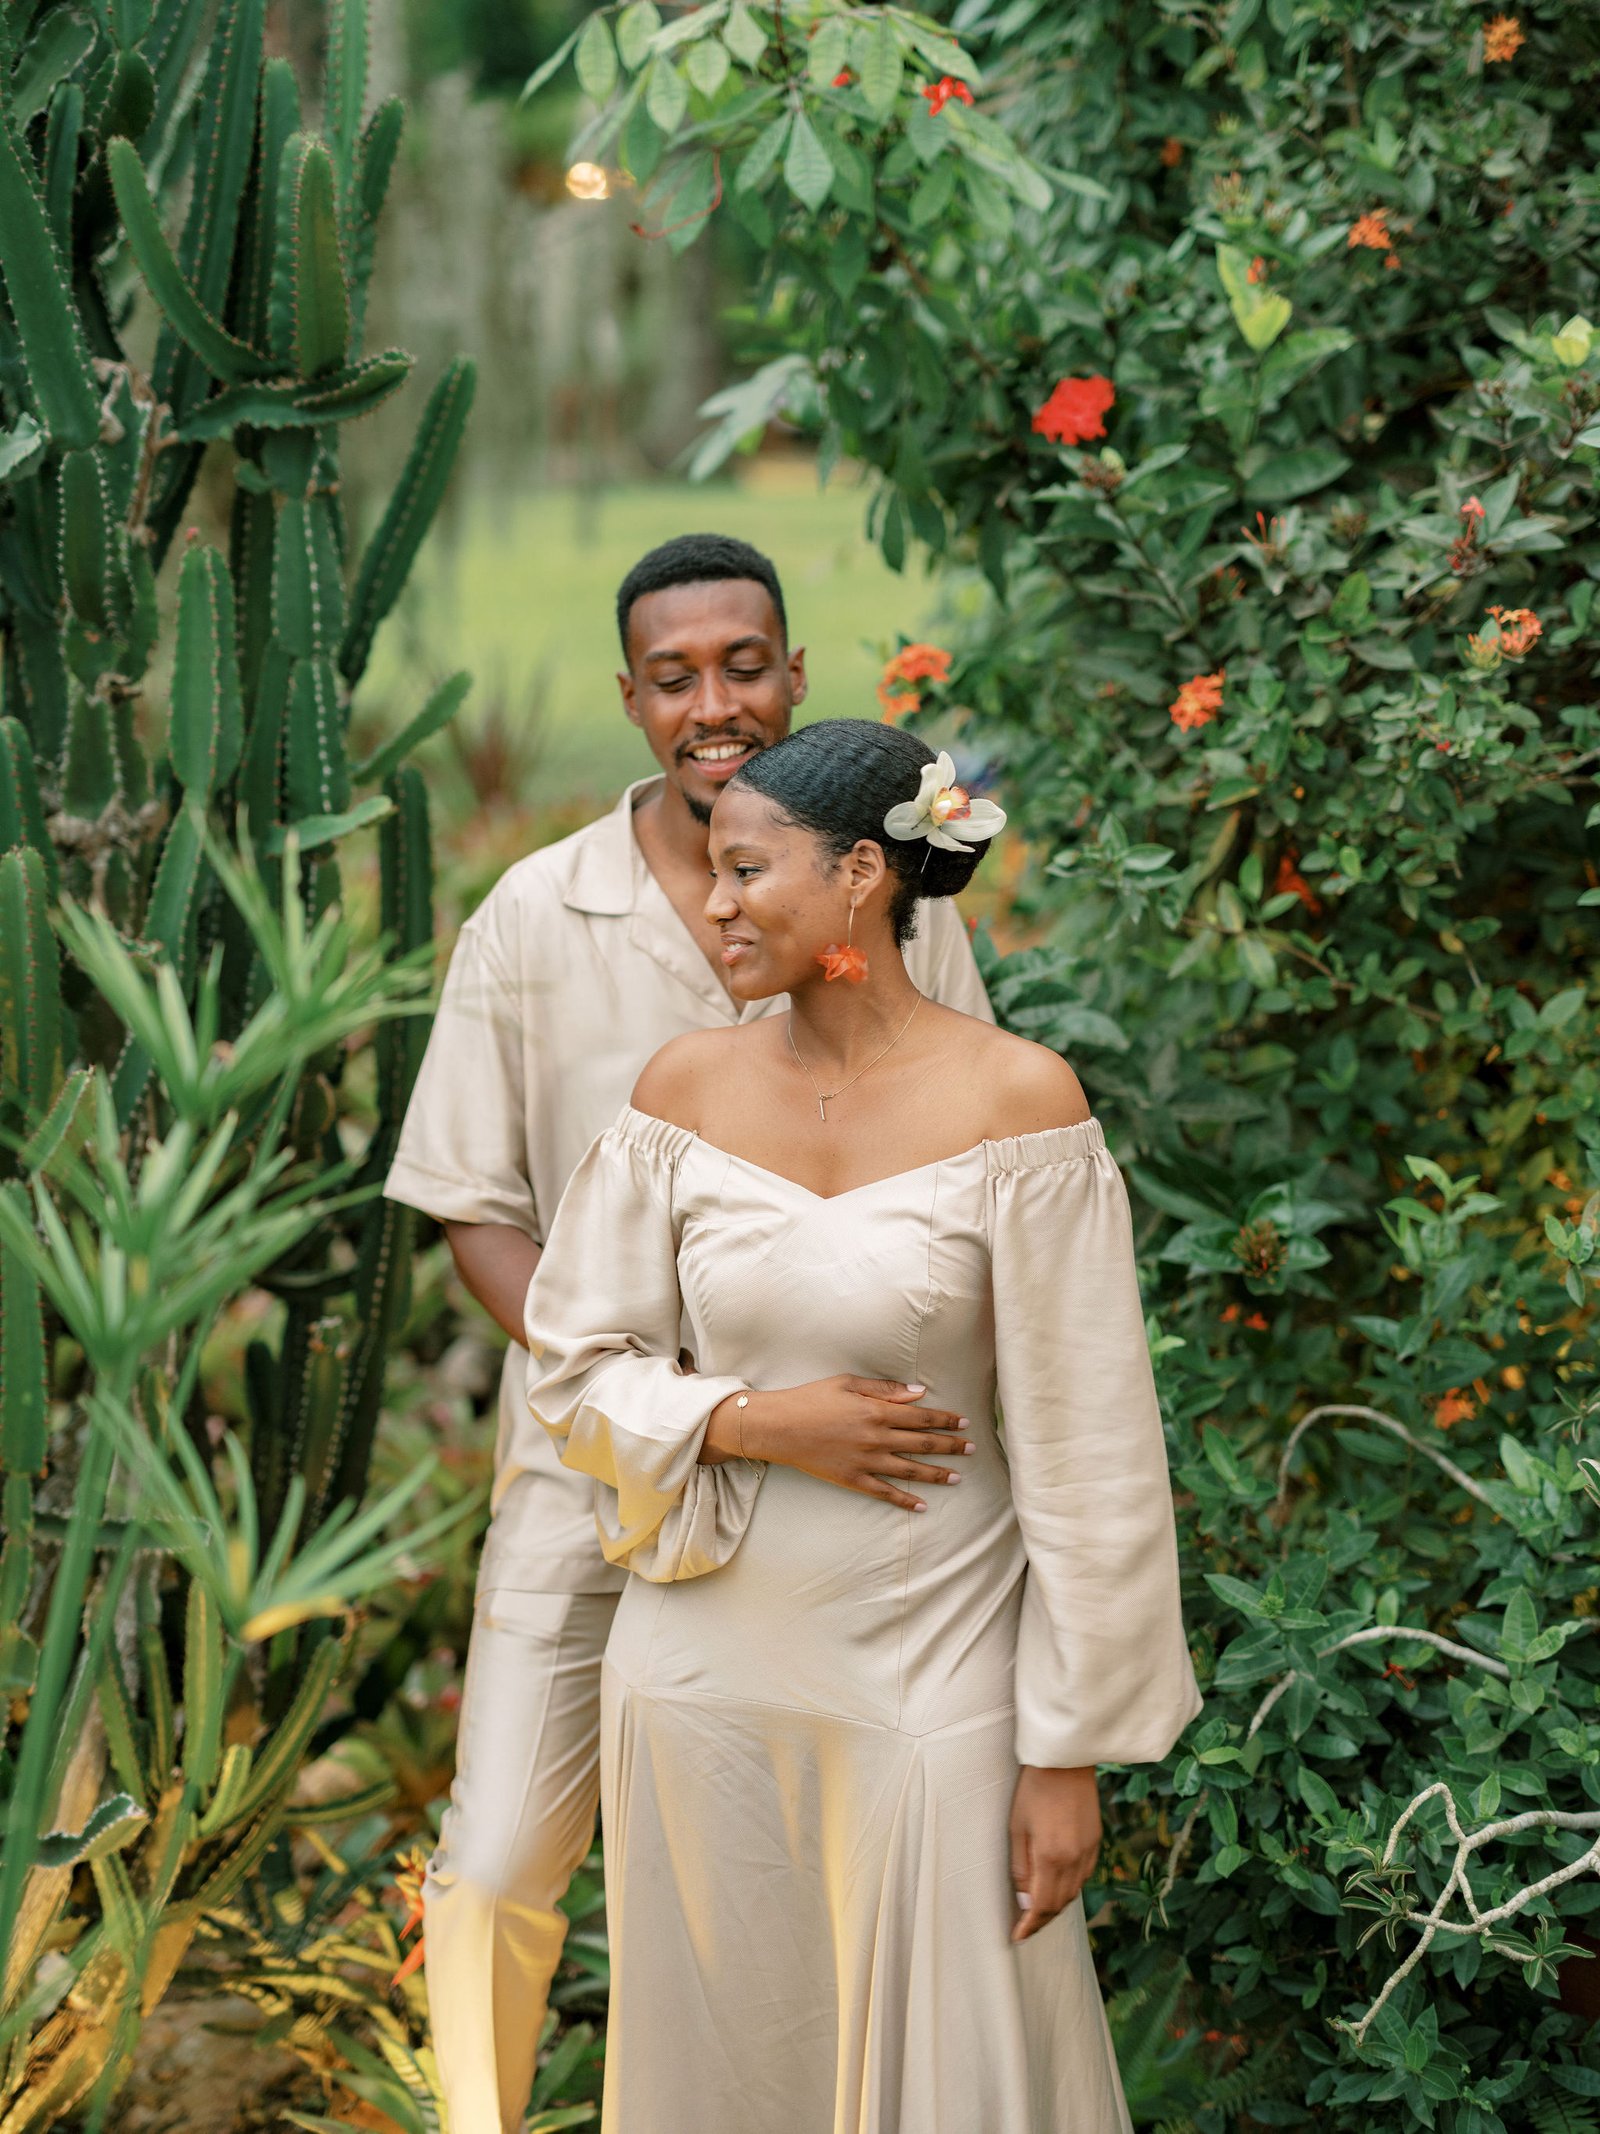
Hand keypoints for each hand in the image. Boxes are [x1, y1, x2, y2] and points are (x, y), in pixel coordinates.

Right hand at [706, 1377, 972, 1509]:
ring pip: (910, 1470)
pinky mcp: (852, 1479)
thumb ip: (885, 1389)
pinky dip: (904, 1500)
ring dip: (936, 1474)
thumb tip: (919, 1393)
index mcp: (877, 1411)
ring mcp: (866, 1461)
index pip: (922, 1417)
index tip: (964, 1423)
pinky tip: (921, 1505)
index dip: (946, 1420)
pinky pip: (884, 1492)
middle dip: (950, 1446)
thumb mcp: (848, 1383)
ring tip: (957, 1477)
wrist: (779, 1426)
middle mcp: (877, 1438)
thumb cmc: (811, 1398)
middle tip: (971, 1449)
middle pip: (922, 1443)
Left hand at [1009, 1766, 1099, 1943]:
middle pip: (1060, 1903)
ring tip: (1038, 1910)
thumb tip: (1024, 1901)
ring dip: (1056, 1904)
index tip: (1017, 1937)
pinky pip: (1085, 1874)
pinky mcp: (1096, 1840)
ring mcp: (1089, 1850)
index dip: (1030, 1926)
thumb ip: (1021, 1868)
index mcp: (1052, 1857)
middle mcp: (1075, 1859)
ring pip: (1074, 1891)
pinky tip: (1058, 1884)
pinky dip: (1070, 1886)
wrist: (1066, 1760)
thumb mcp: (1017, 1827)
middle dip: (1042, 1919)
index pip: (1042, 1906)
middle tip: (1024, 1926)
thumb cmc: (1033, 1788)